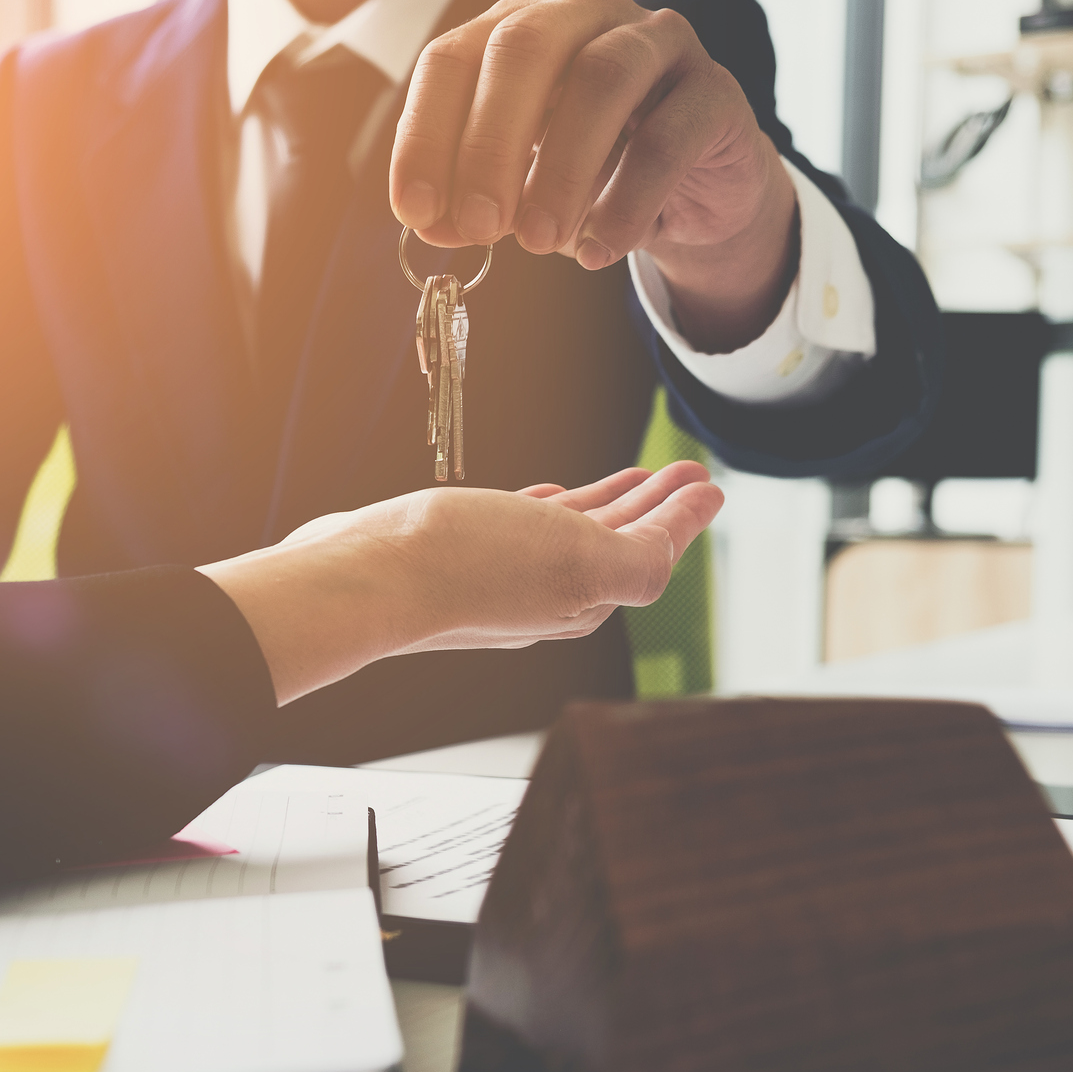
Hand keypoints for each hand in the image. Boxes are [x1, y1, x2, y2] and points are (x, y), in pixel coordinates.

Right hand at [200, 462, 722, 704]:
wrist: (364, 579)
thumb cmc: (466, 566)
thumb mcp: (580, 558)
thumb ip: (642, 557)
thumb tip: (687, 529)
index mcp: (582, 600)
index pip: (649, 553)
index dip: (681, 517)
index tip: (708, 480)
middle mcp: (543, 596)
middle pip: (615, 544)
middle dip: (653, 508)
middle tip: (683, 472)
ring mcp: (496, 577)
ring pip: (569, 534)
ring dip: (607, 503)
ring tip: (632, 475)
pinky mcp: (451, 554)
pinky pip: (517, 529)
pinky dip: (546, 508)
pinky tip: (544, 493)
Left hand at [389, 0, 796, 352]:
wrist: (692, 196)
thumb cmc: (590, 178)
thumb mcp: (518, 191)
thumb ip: (473, 202)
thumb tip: (432, 225)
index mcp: (518, 29)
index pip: (452, 59)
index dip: (426, 134)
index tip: (416, 210)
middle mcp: (584, 16)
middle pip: (523, 50)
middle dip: (490, 145)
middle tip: (480, 226)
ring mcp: (657, 42)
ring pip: (602, 80)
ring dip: (561, 170)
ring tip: (540, 243)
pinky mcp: (714, 90)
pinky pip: (668, 136)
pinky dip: (627, 200)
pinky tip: (599, 250)